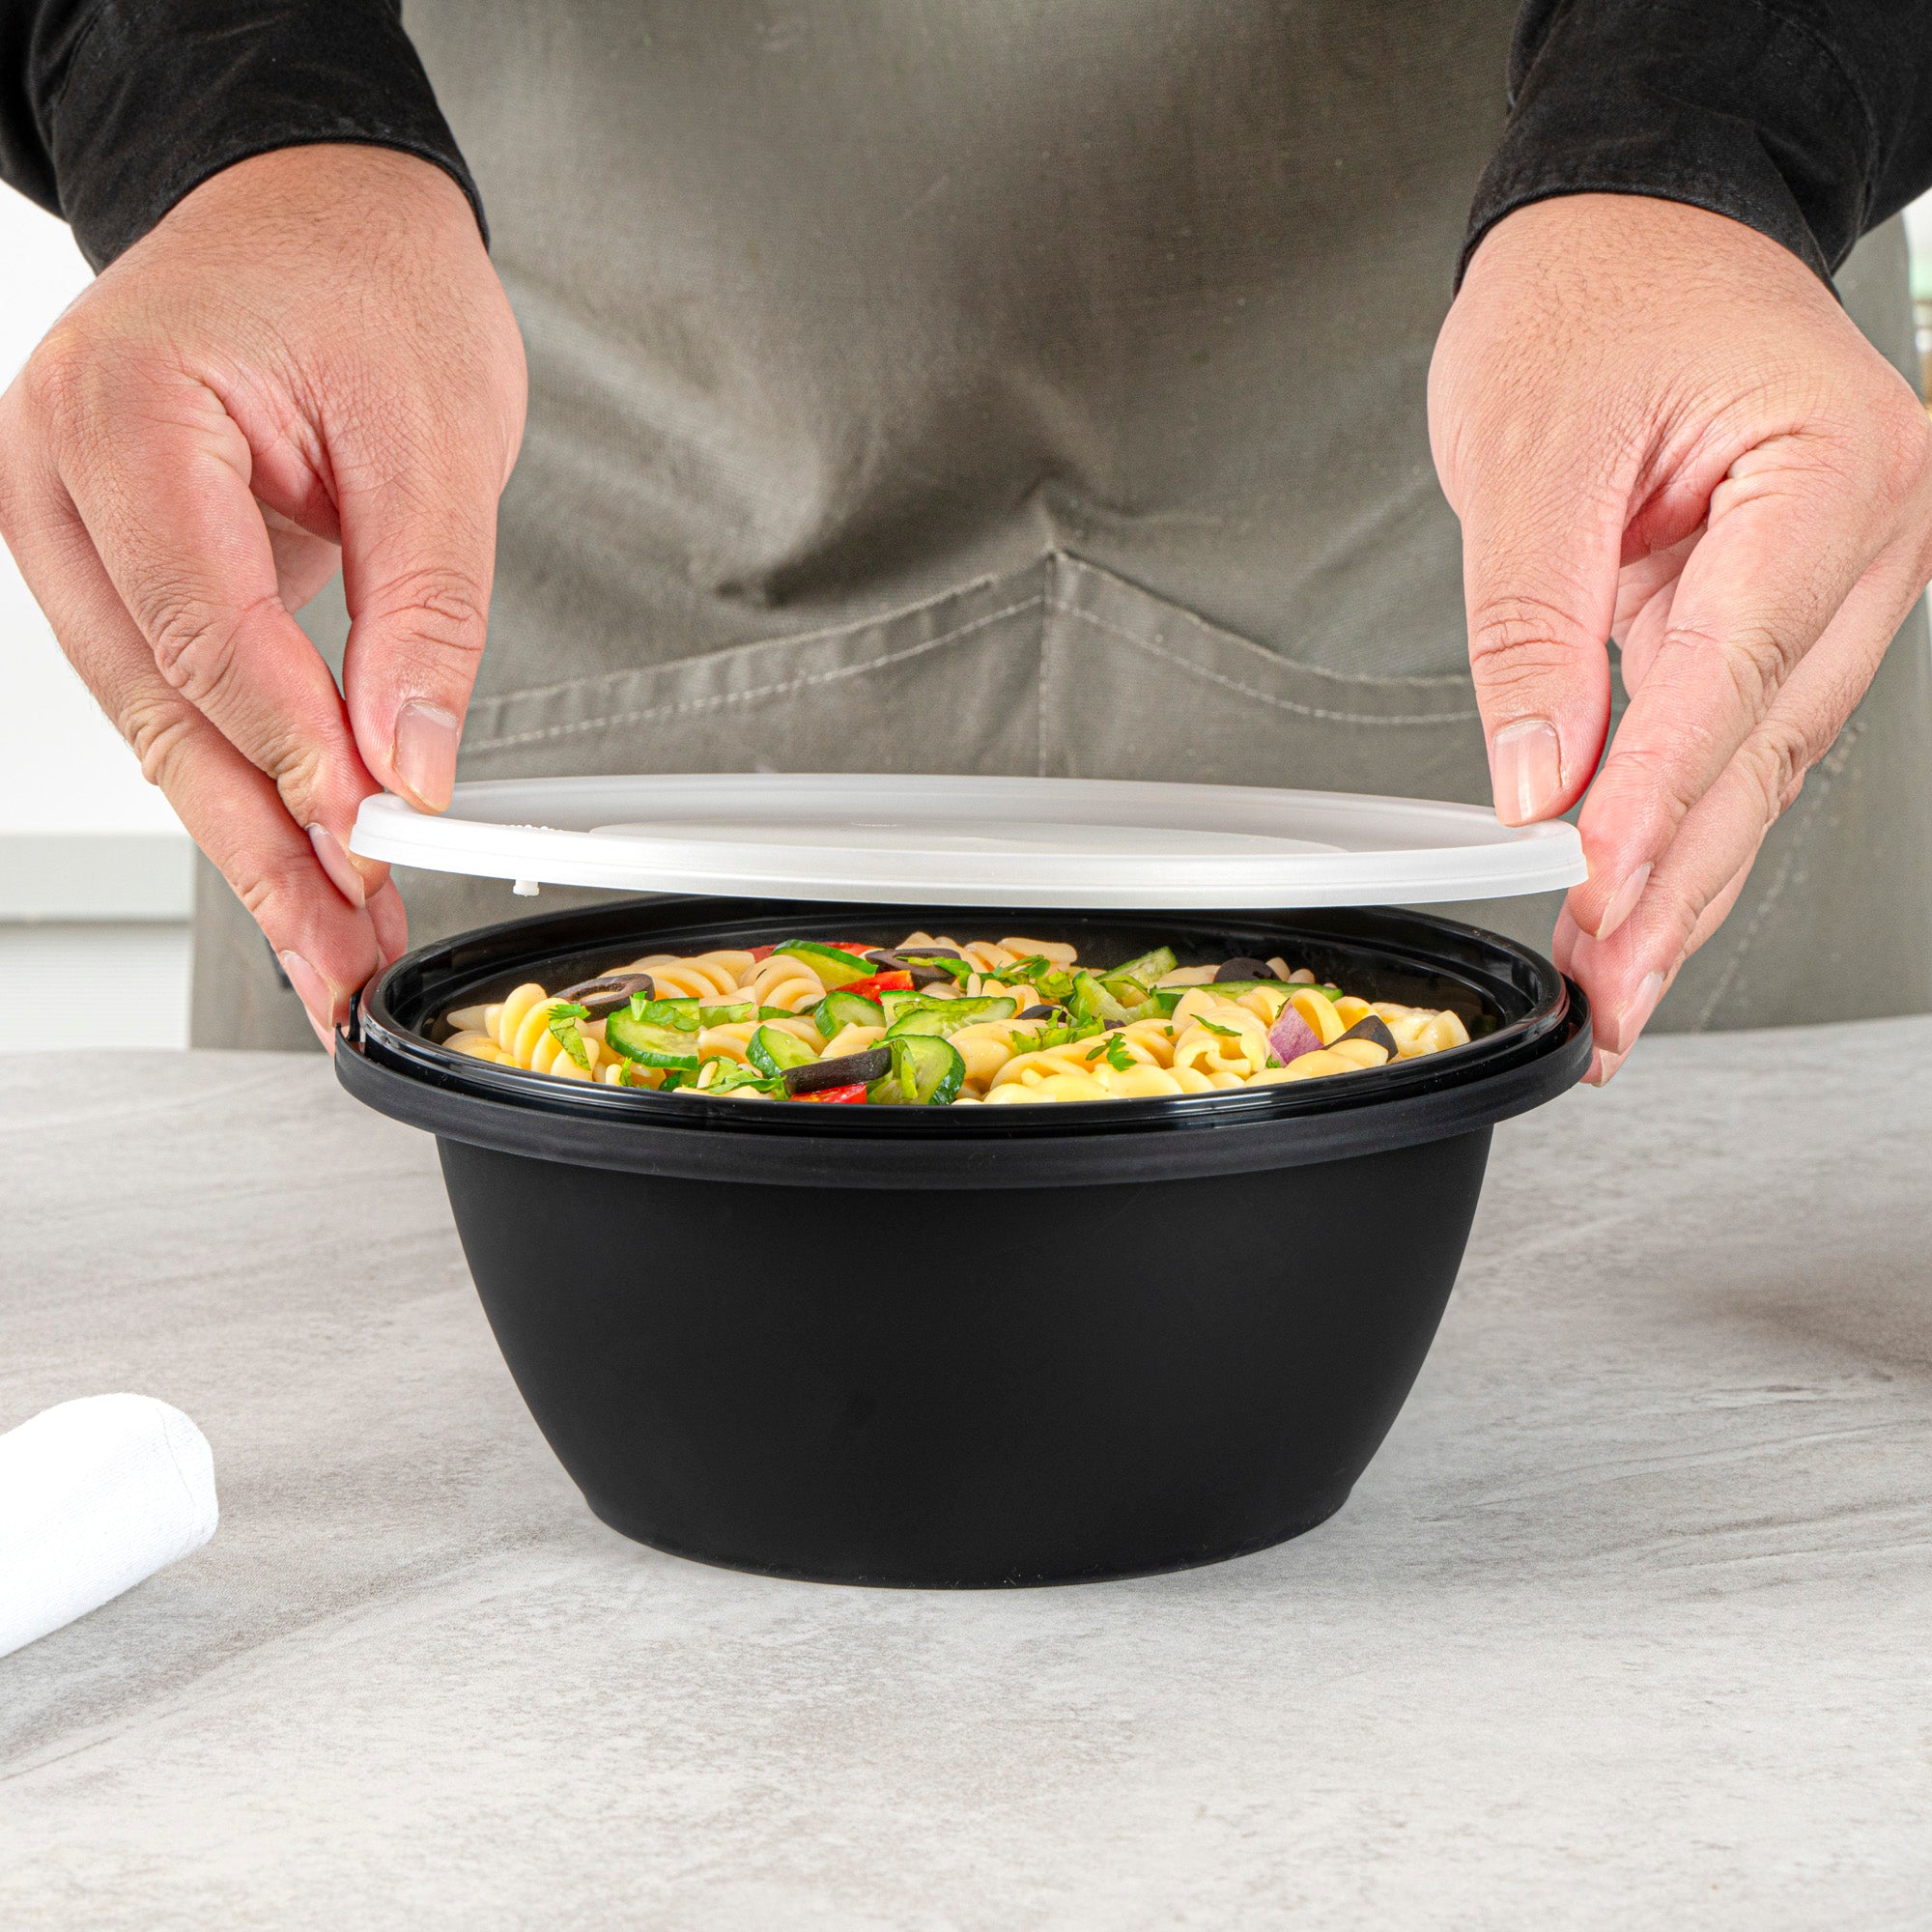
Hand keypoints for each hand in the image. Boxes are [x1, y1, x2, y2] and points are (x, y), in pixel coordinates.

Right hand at [0, 145, 525, 1046]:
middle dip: (261, 847)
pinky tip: (289, 856)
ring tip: (326, 943)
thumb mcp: (438, 442)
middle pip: (162, 706)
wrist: (319, 212)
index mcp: (128, 410)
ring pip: (155, 721)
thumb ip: (424, 614)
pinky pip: (167, 690)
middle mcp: (59, 469)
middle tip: (336, 956)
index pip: (207, 630)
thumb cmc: (368, 284)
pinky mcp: (105, 558)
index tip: (372, 843)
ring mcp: (64, 519)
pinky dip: (236, 777)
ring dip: (248, 840)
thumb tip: (407, 764)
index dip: (293, 756)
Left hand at [1430, 195, 1931, 1081]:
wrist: (1625, 238)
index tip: (1604, 887)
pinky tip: (1636, 905)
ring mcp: (1835, 585)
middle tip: (1608, 990)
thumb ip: (1534, 626)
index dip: (1664, 796)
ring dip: (1684, 882)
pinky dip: (1680, 827)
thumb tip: (1539, 780)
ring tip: (1612, 985)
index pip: (1738, 667)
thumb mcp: (1529, 452)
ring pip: (1760, 767)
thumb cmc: (1591, 300)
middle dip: (1680, 881)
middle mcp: (1864, 538)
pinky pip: (1734, 741)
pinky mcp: (1779, 616)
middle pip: (1767, 745)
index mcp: (1832, 469)